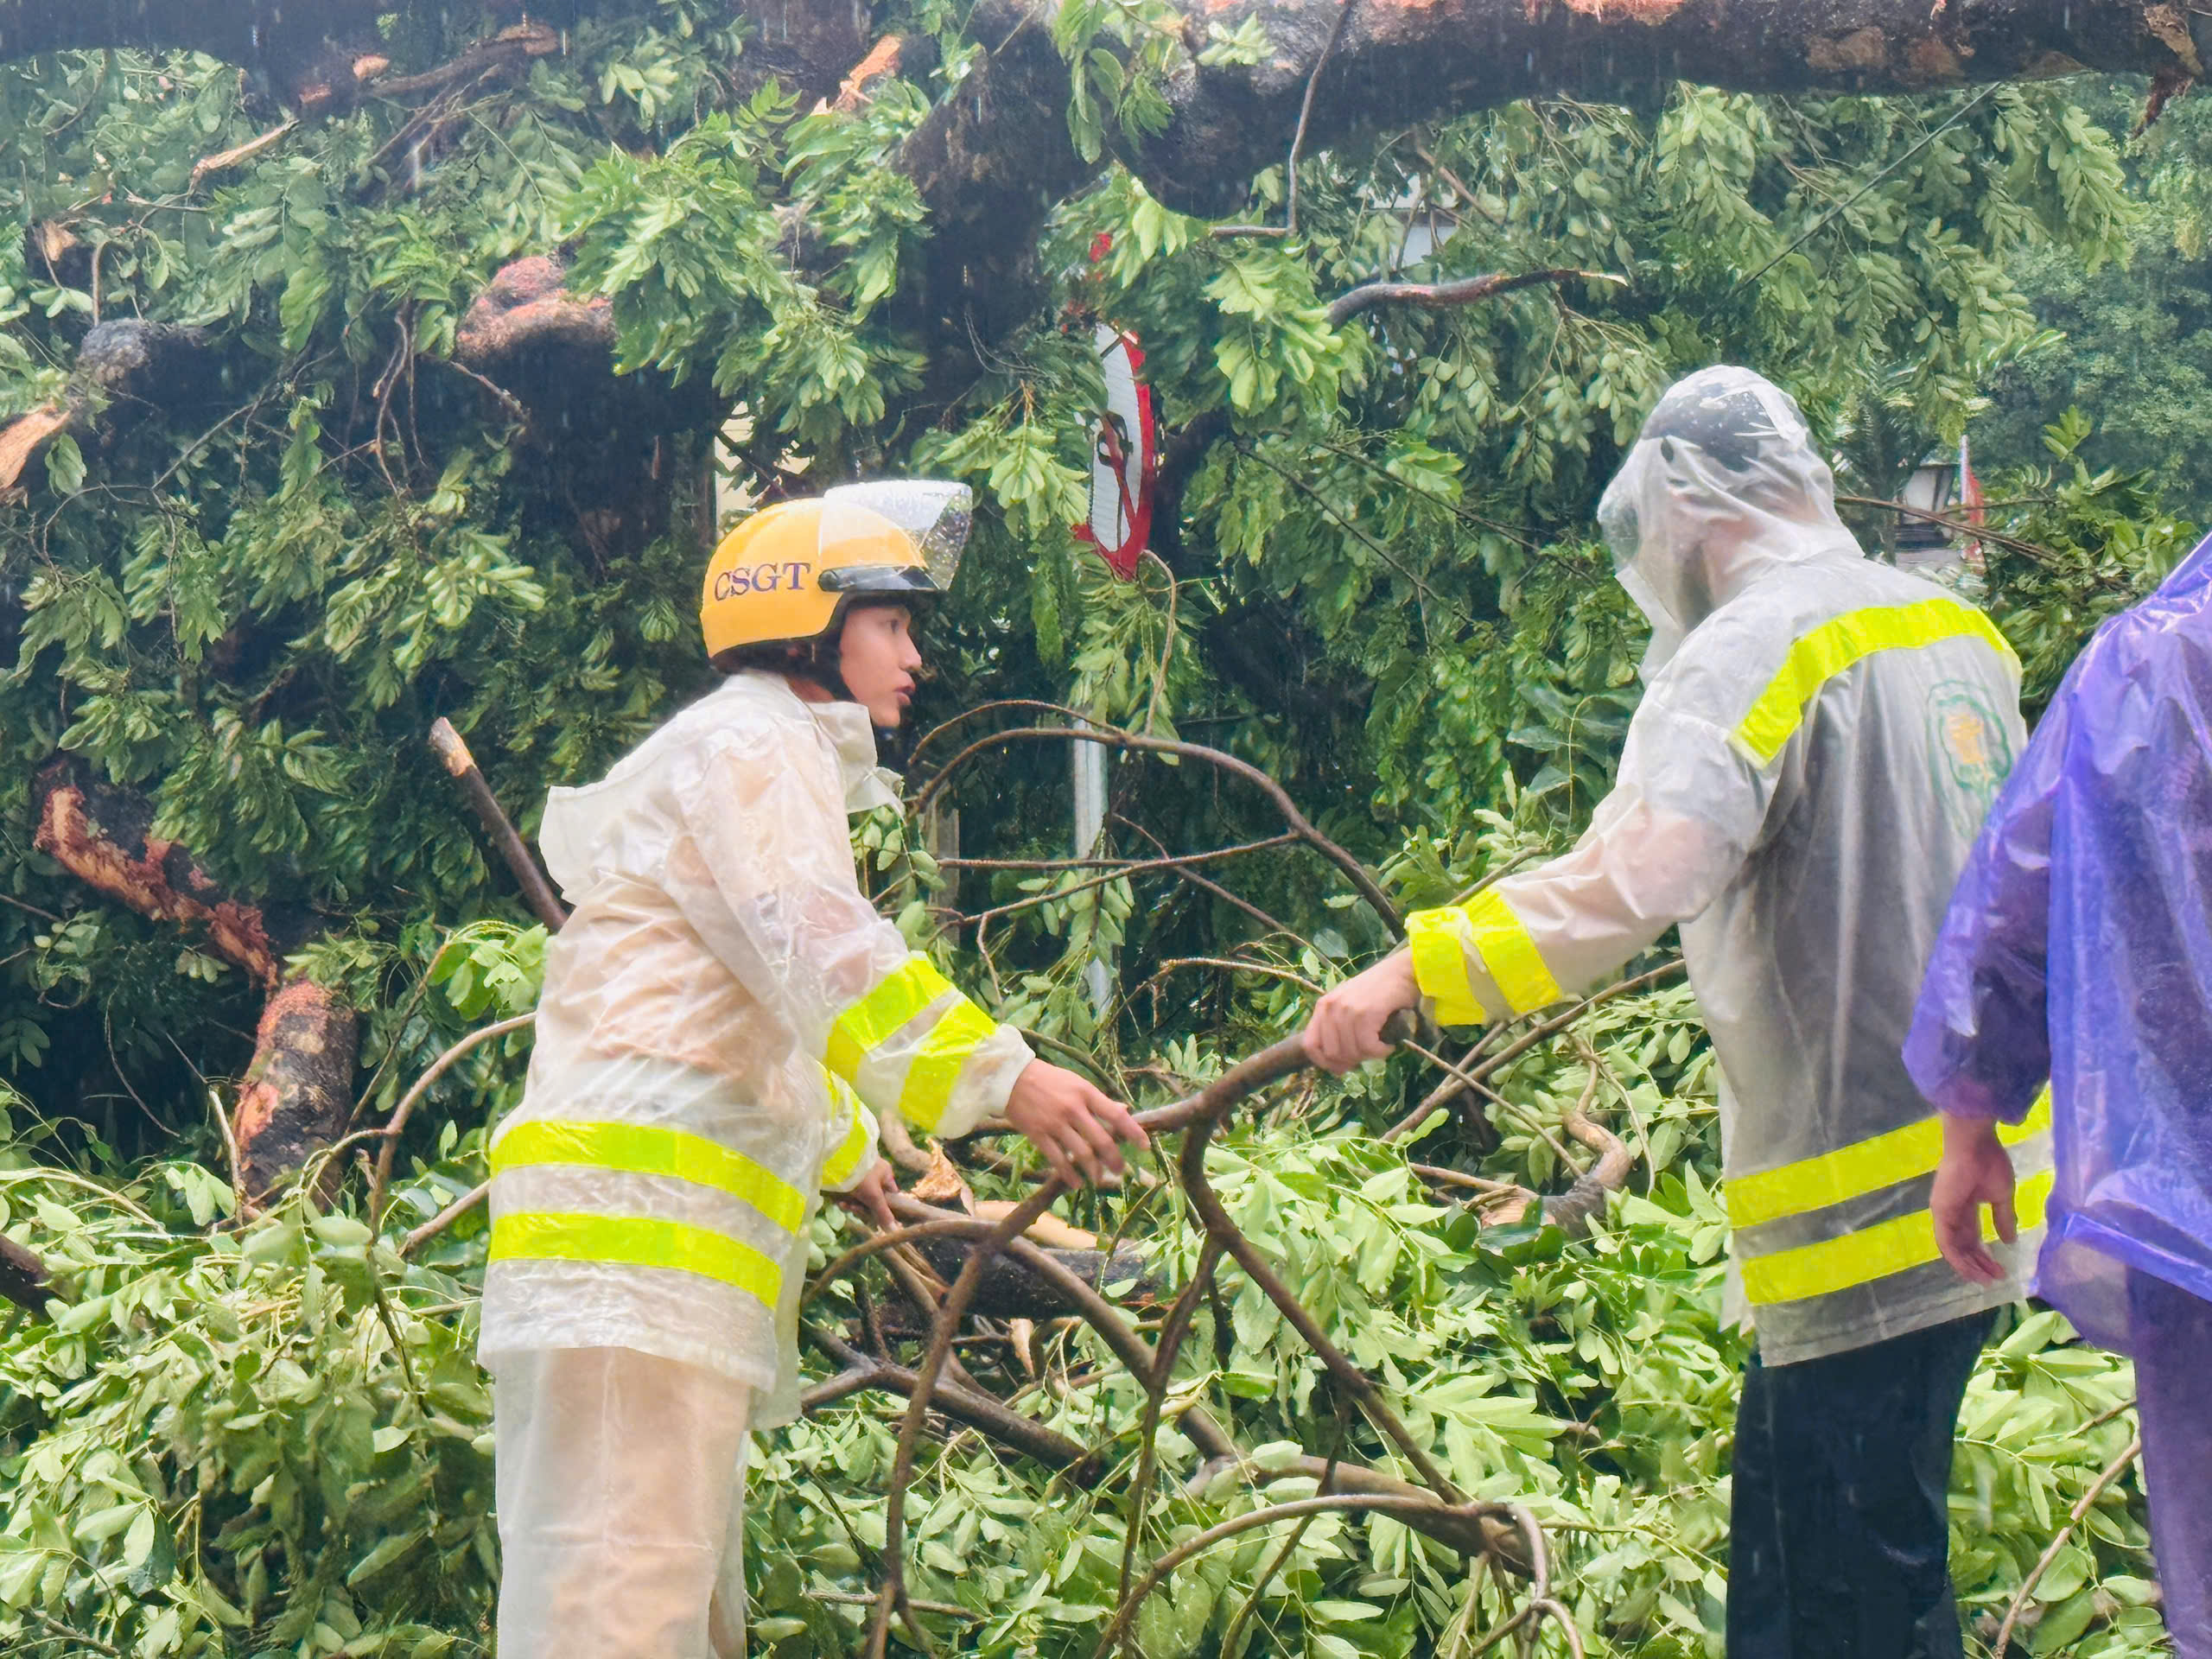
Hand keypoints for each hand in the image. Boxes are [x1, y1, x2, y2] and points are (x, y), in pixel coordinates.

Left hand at [833, 1162, 899, 1231]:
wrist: (835, 1159)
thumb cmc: (860, 1176)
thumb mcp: (873, 1196)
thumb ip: (883, 1213)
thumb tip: (894, 1229)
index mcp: (885, 1174)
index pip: (890, 1195)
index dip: (884, 1208)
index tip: (876, 1218)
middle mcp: (874, 1173)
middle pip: (872, 1199)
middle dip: (863, 1207)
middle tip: (854, 1209)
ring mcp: (860, 1174)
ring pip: (859, 1197)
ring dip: (852, 1204)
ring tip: (844, 1204)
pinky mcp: (846, 1176)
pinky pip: (848, 1192)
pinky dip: (844, 1198)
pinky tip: (838, 1200)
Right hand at [1003, 1061, 1148, 1186]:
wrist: (1011, 1078)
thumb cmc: (1048, 1079)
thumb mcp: (1077, 1082)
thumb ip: (1099, 1100)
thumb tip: (1124, 1111)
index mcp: (1086, 1093)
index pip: (1116, 1115)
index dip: (1133, 1132)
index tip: (1145, 1146)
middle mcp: (1073, 1109)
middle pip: (1101, 1140)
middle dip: (1114, 1159)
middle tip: (1120, 1170)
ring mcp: (1055, 1124)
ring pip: (1082, 1153)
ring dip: (1094, 1170)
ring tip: (1099, 1179)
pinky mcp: (1038, 1135)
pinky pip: (1058, 1160)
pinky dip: (1069, 1174)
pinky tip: (1077, 1183)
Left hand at [1303, 951, 1421, 1074]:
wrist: (1403, 972)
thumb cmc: (1379, 992)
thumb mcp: (1350, 1008)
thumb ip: (1339, 1034)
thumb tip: (1337, 1069)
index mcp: (1323, 1006)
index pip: (1310, 1044)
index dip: (1323, 1062)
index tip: (1341, 1067)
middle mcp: (1331, 1007)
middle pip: (1332, 1053)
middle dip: (1352, 1060)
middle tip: (1369, 1052)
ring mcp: (1347, 1009)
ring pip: (1351, 1052)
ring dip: (1369, 1056)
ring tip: (1381, 1045)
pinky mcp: (1365, 1013)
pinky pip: (1368, 1047)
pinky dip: (1380, 1052)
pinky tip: (1388, 1045)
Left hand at [1931, 1114, 2017, 1284]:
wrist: (1975, 1144)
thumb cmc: (1989, 1163)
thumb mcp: (2001, 1196)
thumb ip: (2003, 1218)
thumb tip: (2010, 1240)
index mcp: (1964, 1207)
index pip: (1971, 1237)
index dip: (1984, 1255)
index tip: (2000, 1269)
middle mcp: (1951, 1213)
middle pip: (1963, 1245)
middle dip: (1979, 1264)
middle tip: (1995, 1279)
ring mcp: (1944, 1212)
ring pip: (1953, 1248)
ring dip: (1969, 1265)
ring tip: (1986, 1280)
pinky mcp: (1940, 1211)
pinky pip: (1946, 1241)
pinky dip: (1957, 1258)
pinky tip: (1972, 1270)